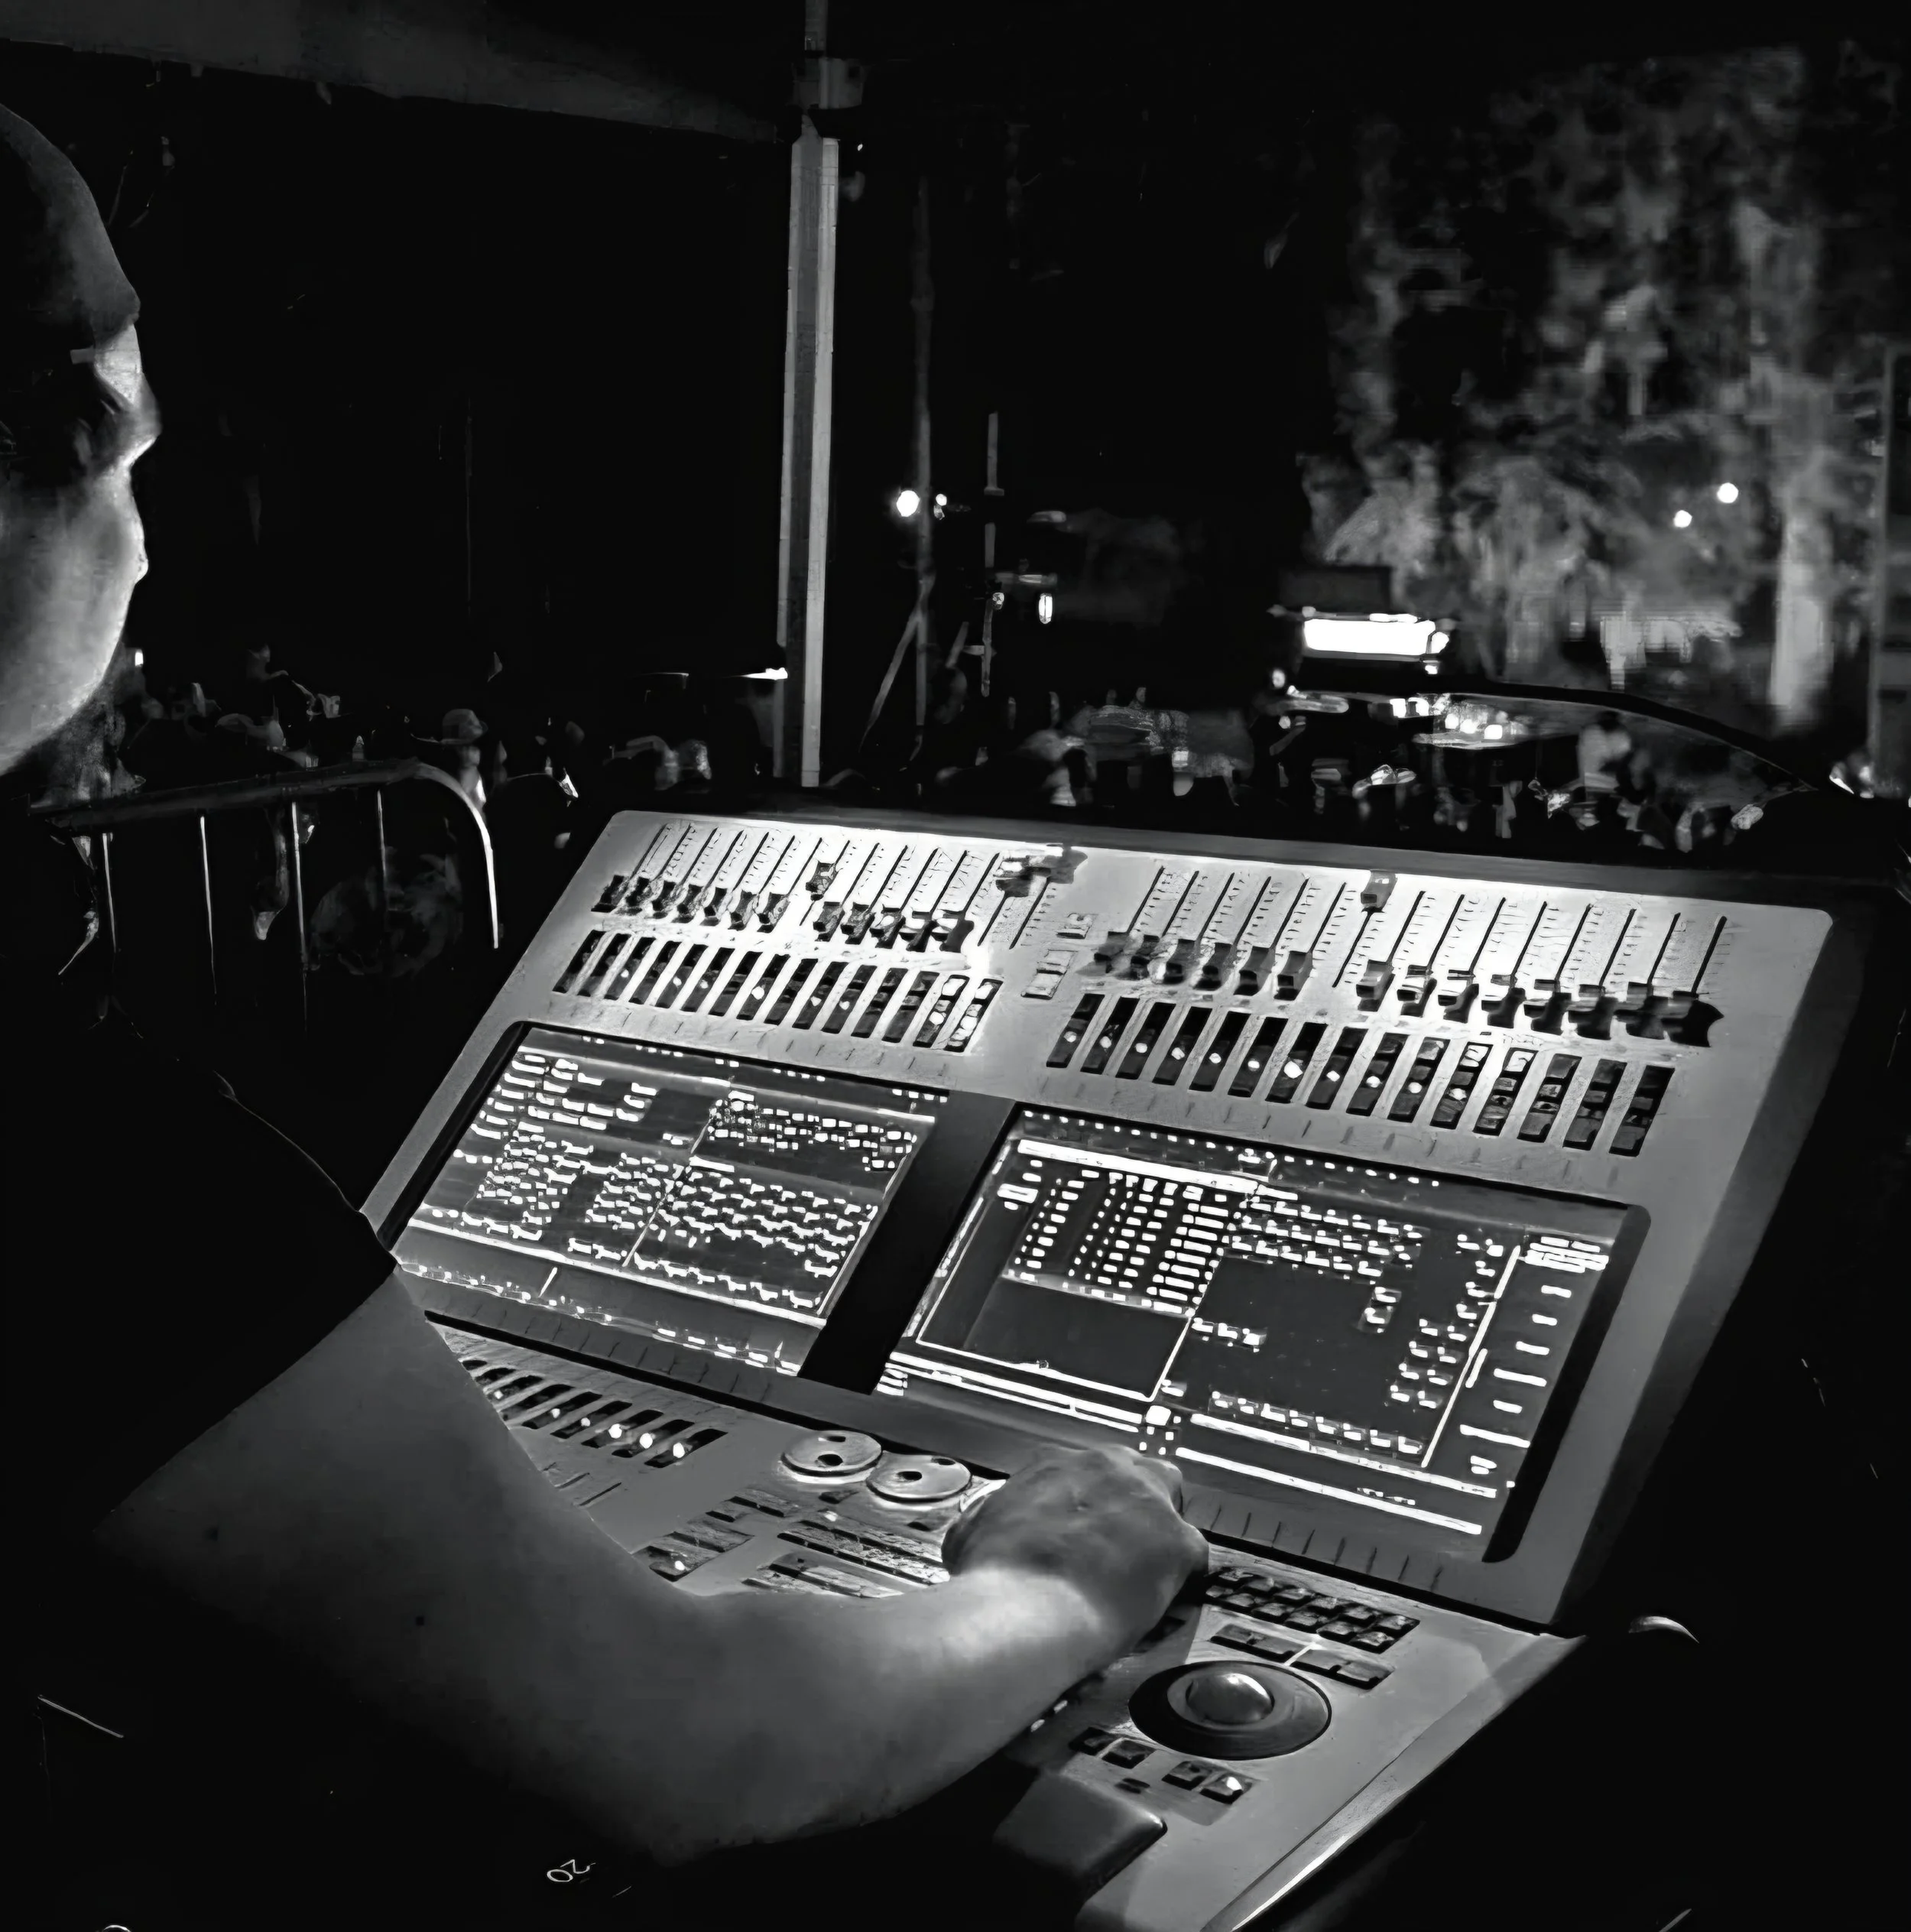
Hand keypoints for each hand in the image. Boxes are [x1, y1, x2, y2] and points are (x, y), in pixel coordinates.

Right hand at [941, 1444, 1209, 1652]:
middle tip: (1117, 1550)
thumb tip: (983, 1530)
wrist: (1023, 1611)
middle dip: (1130, 1508)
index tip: (1083, 1530)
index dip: (1087, 1505)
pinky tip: (1160, 1604)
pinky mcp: (1175, 1540)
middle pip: (1136, 1474)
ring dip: (1159, 1534)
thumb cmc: (995, 1580)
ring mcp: (1144, 1499)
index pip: (1086, 1472)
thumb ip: (989, 1520)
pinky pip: (1193, 1556)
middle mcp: (1104, 1468)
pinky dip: (1180, 1580)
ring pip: (1170, 1504)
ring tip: (1141, 1575)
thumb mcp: (970, 1533)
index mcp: (1054, 1463)